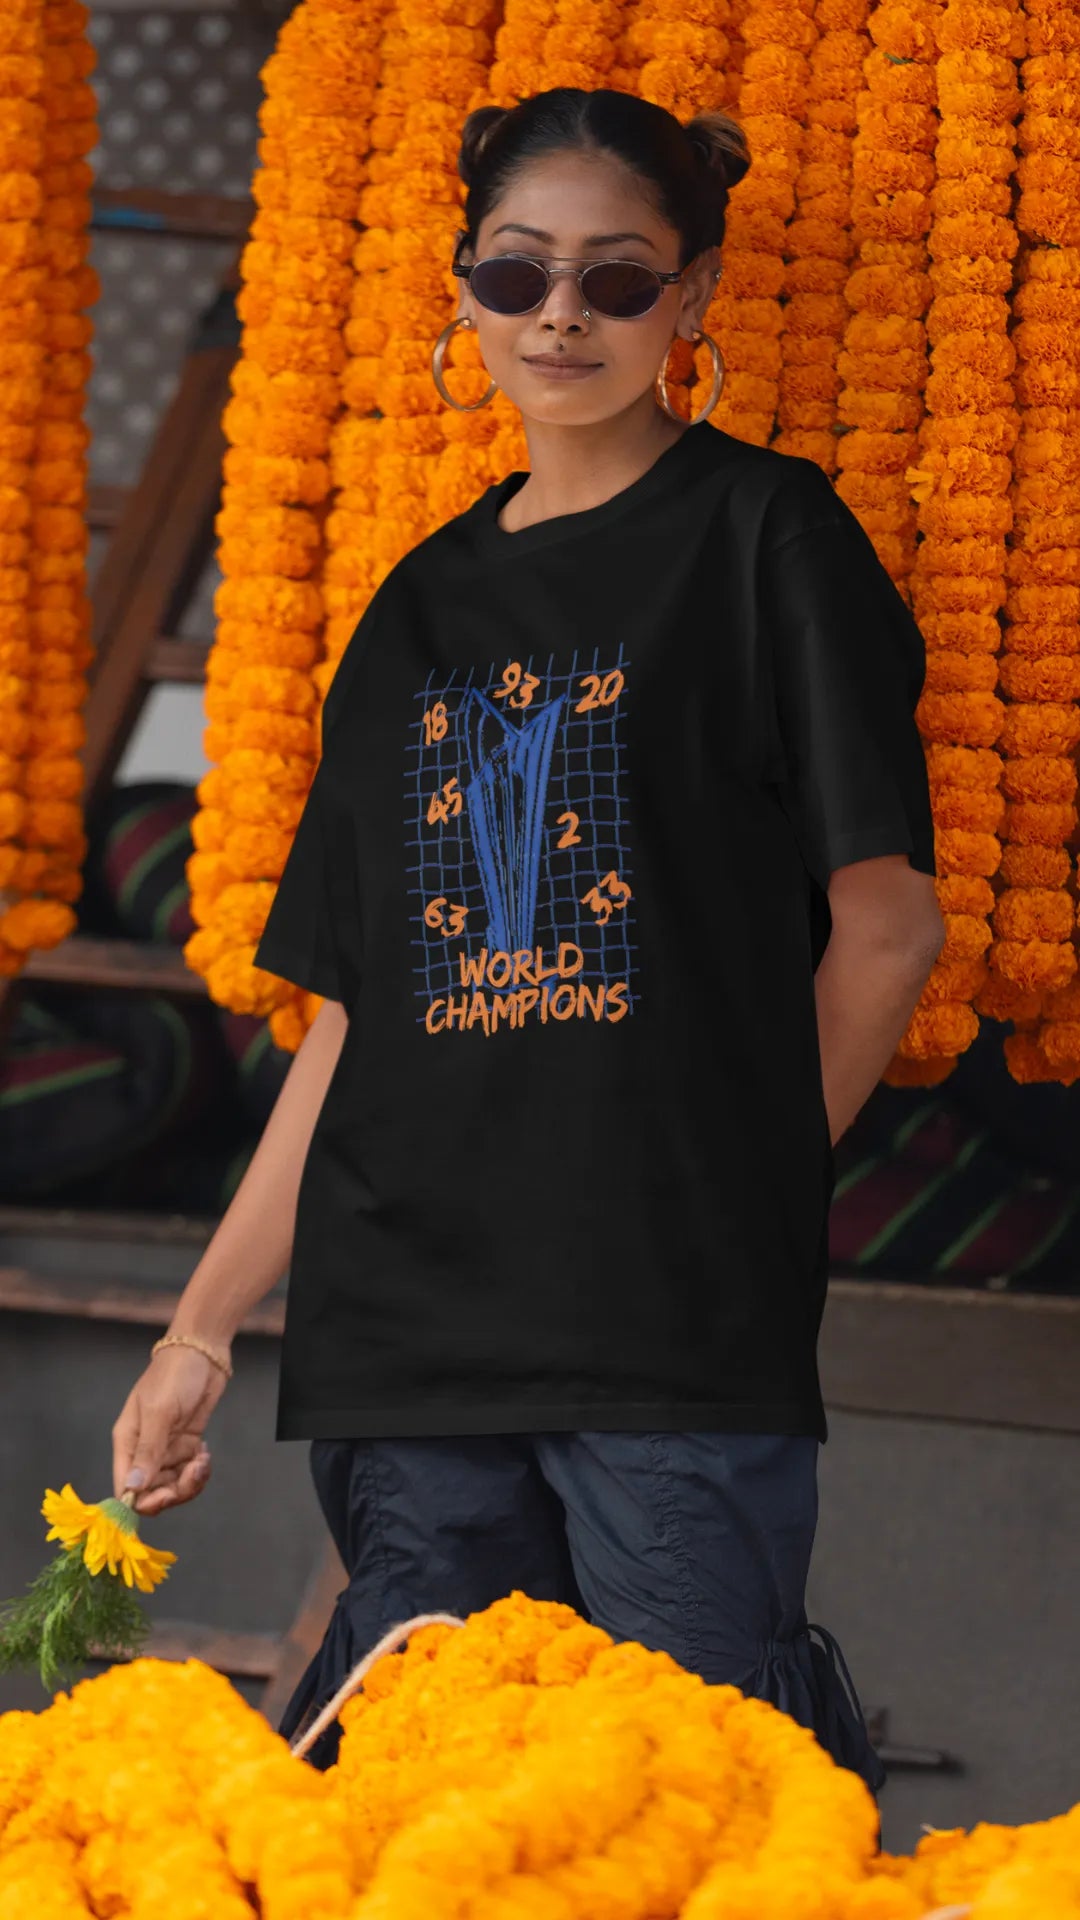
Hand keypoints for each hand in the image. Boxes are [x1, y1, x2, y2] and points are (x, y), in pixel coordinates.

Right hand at [112, 1345, 229, 1516]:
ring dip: (191, 1480)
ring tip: (202, 1459)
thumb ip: (148, 1450)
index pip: (125, 1487)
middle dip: (175, 1490)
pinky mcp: (186, 1445)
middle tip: (194, 1471)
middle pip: (152, 1492)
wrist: (203, 1353)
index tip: (166, 1495)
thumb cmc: (174, 1375)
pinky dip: (199, 1470)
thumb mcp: (159, 1412)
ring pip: (173, 1485)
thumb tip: (132, 1488)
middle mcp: (144, 1450)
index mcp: (127, 1442)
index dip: (143, 1500)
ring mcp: (166, 1449)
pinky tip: (205, 1454)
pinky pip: (189, 1472)